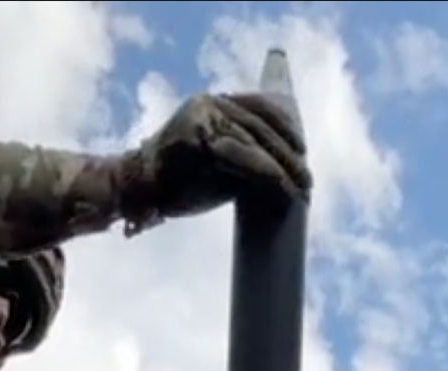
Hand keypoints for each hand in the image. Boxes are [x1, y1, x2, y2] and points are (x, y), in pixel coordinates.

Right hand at [118, 92, 311, 231]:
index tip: (303, 150)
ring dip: (283, 165)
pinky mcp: (199, 134)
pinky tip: (281, 182)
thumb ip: (245, 153)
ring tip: (301, 188)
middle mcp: (209, 103)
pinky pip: (241, 150)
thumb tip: (285, 167)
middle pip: (261, 123)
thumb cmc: (179, 181)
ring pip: (255, 136)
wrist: (139, 190)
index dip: (285, 128)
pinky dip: (265, 168)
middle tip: (308, 179)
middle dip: (289, 154)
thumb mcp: (218, 161)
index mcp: (213, 104)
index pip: (259, 107)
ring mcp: (202, 115)